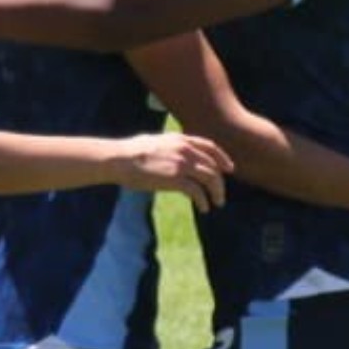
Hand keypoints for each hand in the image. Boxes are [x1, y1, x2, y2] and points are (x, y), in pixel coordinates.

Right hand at [117, 133, 231, 211]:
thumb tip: (167, 152)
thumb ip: (168, 146)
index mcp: (180, 139)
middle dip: (220, 182)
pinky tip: (203, 208)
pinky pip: (197, 192)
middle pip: (213, 166)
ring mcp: (181, 164)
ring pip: (210, 178)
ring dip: (216, 192)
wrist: (120, 159)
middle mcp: (185, 150)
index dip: (222, 158)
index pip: (210, 147)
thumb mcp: (154, 141)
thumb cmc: (130, 152)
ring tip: (217, 203)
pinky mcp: (175, 179)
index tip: (229, 169)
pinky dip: (203, 201)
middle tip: (221, 194)